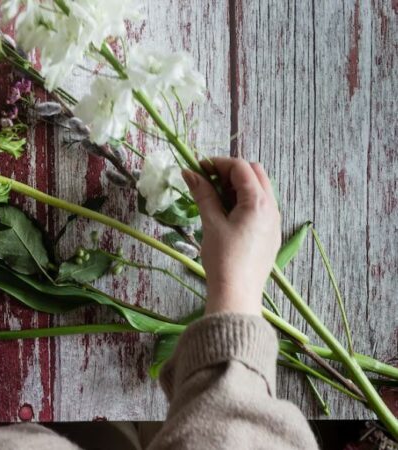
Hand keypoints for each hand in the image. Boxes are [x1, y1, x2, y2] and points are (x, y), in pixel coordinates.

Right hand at [182, 158, 280, 315]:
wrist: (237, 293)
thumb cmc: (223, 258)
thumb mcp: (210, 223)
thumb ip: (203, 194)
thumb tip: (189, 173)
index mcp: (258, 202)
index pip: (241, 168)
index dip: (218, 163)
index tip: (198, 168)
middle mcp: (272, 207)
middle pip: (255, 174)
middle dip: (230, 172)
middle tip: (207, 181)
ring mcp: (274, 221)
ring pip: (259, 190)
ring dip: (237, 186)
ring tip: (214, 198)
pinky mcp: (271, 234)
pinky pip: (261, 207)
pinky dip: (244, 201)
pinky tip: (227, 214)